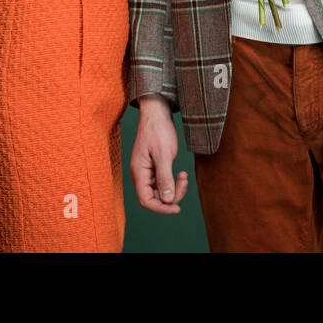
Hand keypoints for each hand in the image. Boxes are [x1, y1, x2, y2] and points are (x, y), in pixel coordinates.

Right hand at [130, 94, 188, 213]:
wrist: (157, 114)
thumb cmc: (158, 130)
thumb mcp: (164, 154)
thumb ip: (165, 178)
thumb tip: (167, 200)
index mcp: (138, 173)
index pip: (146, 201)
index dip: (161, 208)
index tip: (177, 208)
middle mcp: (141, 175)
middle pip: (155, 198)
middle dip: (172, 195)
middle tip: (184, 180)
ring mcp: (147, 172)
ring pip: (161, 192)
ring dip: (174, 188)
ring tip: (184, 176)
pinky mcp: (154, 169)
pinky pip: (163, 183)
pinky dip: (173, 182)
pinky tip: (181, 174)